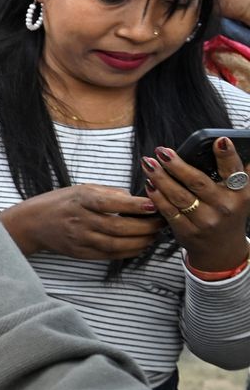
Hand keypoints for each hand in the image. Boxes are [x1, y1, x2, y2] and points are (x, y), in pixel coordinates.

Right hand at [3, 184, 161, 260]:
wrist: (32, 224)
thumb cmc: (59, 203)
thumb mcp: (81, 189)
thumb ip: (109, 193)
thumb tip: (137, 199)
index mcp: (80, 200)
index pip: (111, 203)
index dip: (135, 206)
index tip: (154, 204)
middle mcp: (80, 220)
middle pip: (119, 228)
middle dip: (145, 226)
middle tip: (161, 222)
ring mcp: (80, 239)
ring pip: (117, 244)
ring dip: (141, 241)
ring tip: (154, 235)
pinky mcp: (81, 253)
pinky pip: (110, 254)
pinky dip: (129, 251)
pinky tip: (140, 245)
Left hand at [145, 141, 249, 273]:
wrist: (221, 249)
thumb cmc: (228, 212)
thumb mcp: (242, 194)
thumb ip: (241, 172)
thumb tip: (241, 144)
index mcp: (240, 193)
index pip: (234, 171)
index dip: (228, 155)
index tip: (219, 140)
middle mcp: (224, 206)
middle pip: (197, 182)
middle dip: (176, 165)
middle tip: (161, 151)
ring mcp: (206, 220)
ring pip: (179, 196)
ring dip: (160, 178)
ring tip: (148, 163)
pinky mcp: (188, 231)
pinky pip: (169, 211)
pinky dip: (157, 197)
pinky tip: (149, 184)